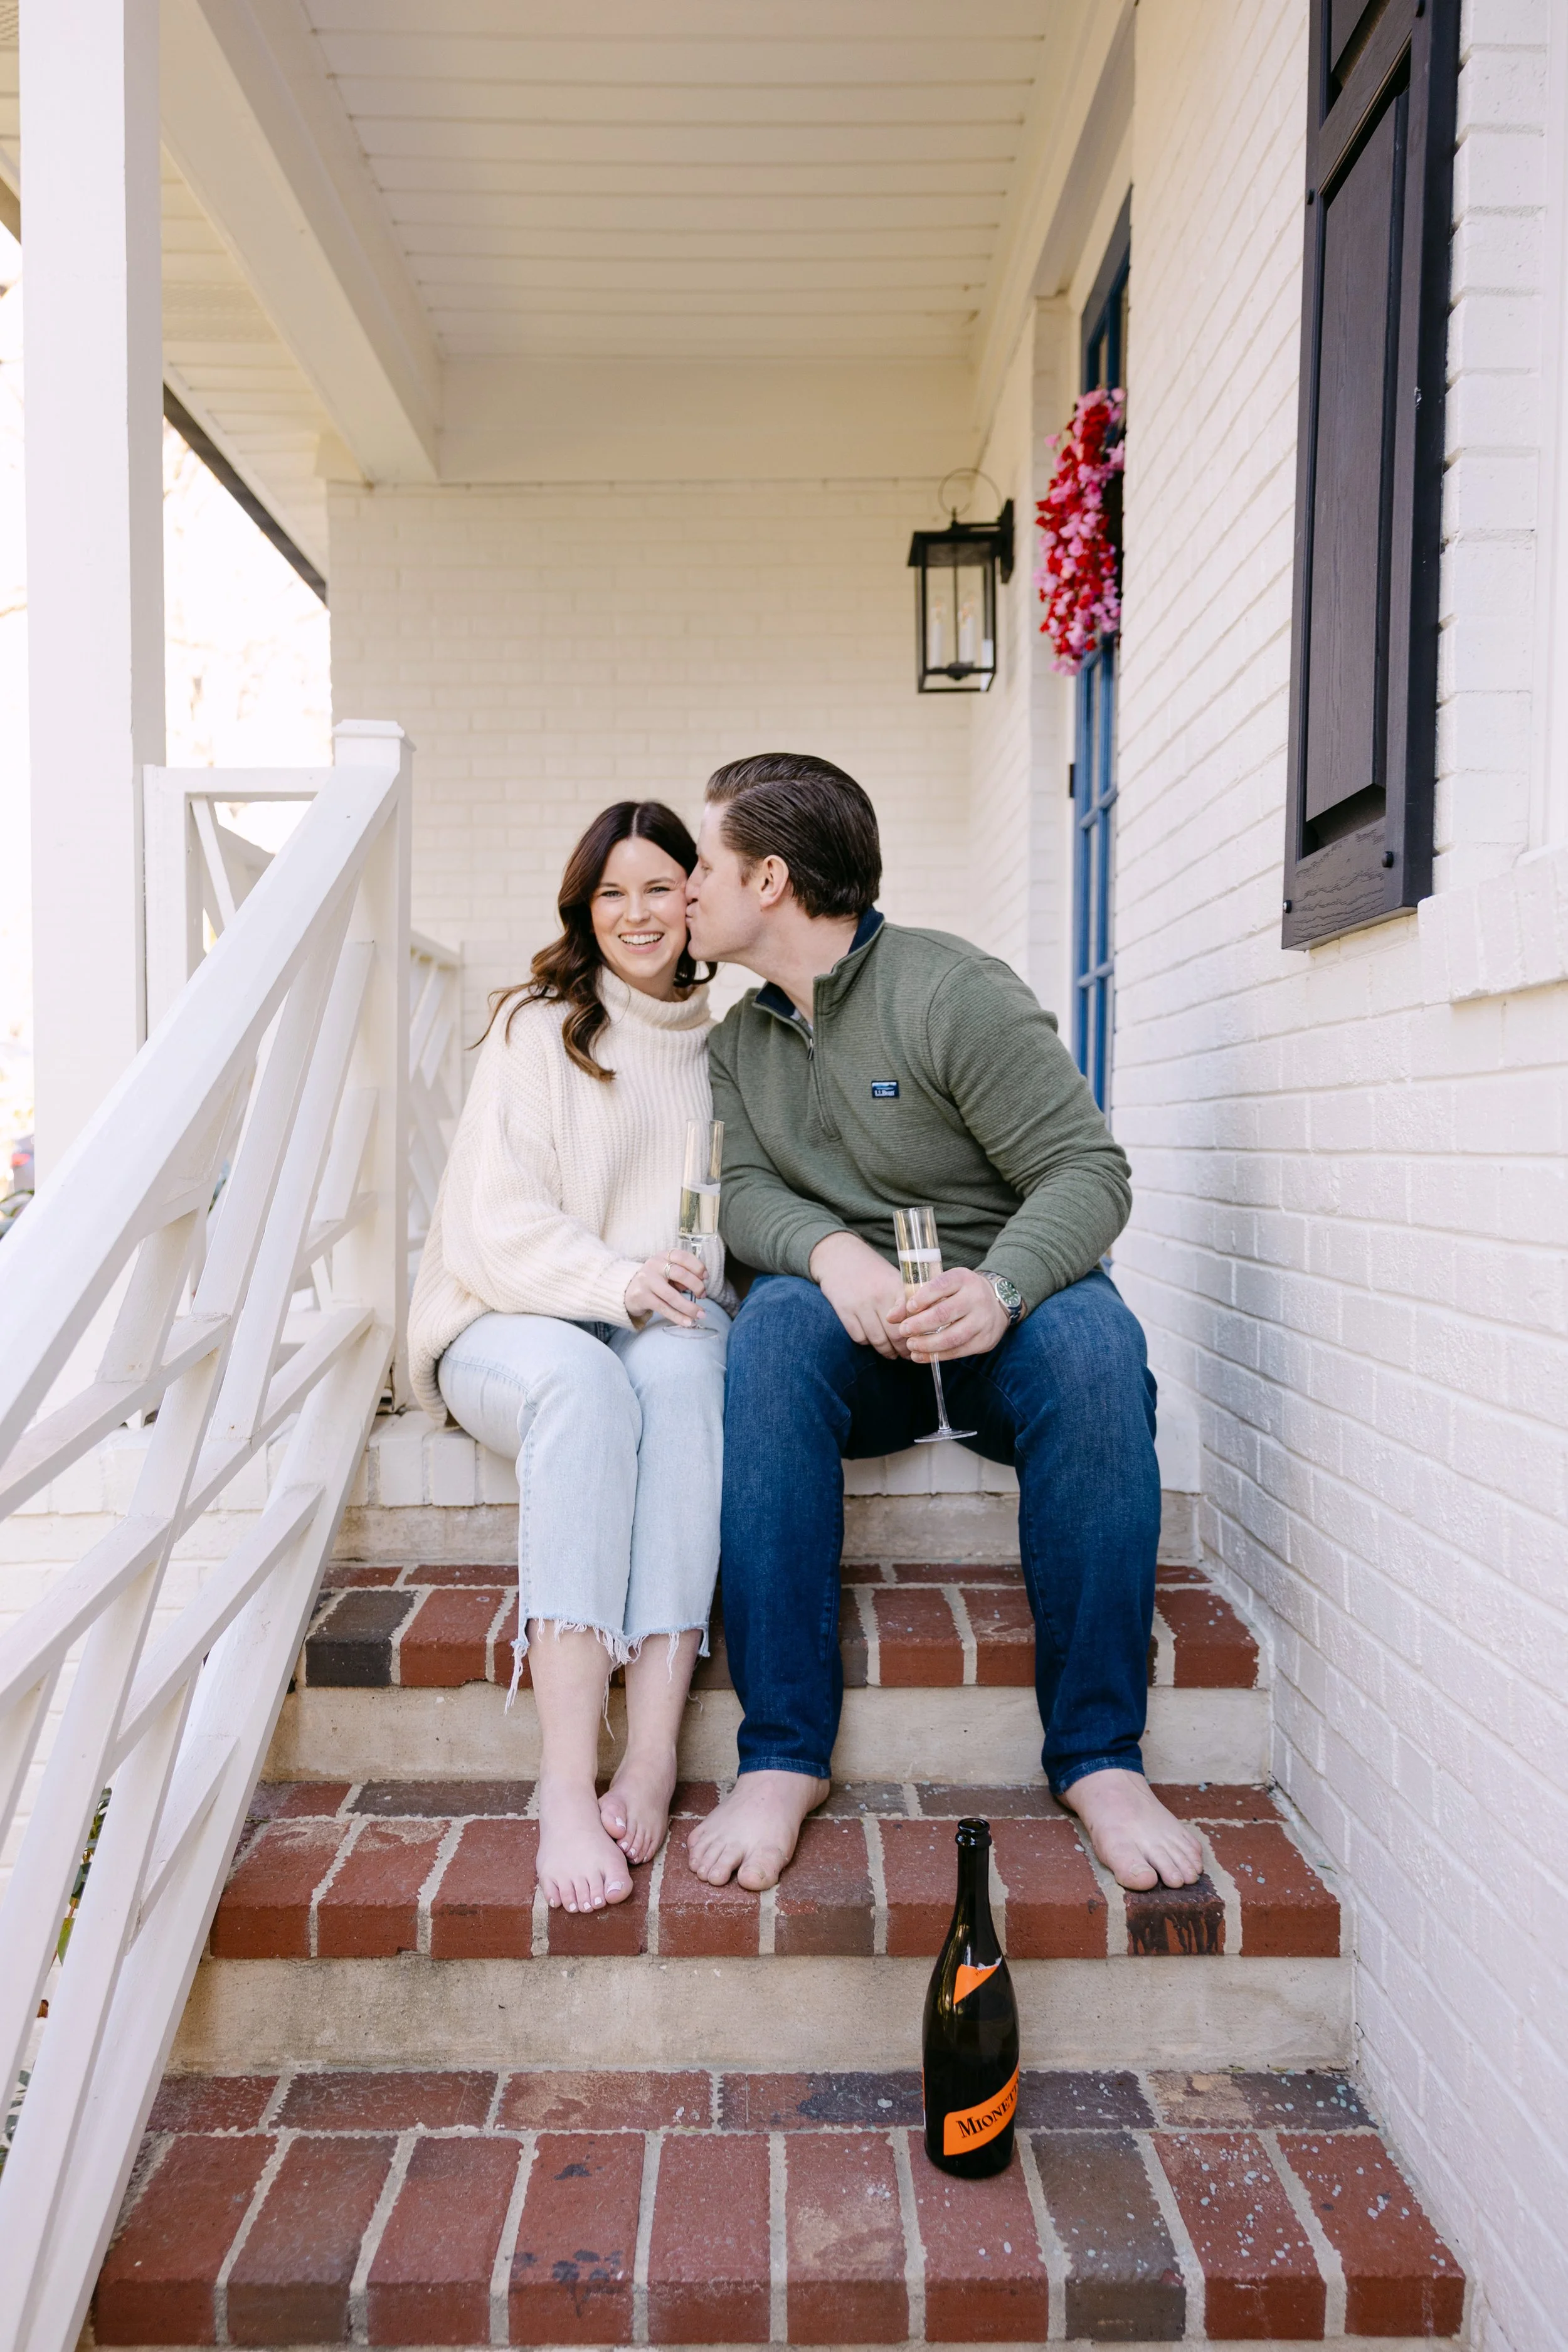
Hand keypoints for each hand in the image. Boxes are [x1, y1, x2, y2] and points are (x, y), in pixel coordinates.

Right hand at [624, 1249, 706, 1327]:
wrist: (629, 1291)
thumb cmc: (656, 1281)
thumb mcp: (668, 1273)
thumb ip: (682, 1277)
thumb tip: (700, 1288)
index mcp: (663, 1256)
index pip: (682, 1256)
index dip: (697, 1266)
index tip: (705, 1277)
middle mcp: (654, 1265)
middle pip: (679, 1274)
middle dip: (696, 1286)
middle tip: (703, 1295)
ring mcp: (646, 1281)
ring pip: (672, 1295)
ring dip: (689, 1307)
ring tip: (700, 1314)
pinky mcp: (642, 1297)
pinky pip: (664, 1308)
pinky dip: (678, 1316)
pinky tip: (688, 1322)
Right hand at [808, 1231, 909, 1358]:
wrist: (839, 1256)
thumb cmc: (872, 1271)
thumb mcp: (893, 1278)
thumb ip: (907, 1298)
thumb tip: (924, 1324)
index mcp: (896, 1286)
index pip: (912, 1317)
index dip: (917, 1335)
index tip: (920, 1341)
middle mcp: (879, 1295)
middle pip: (896, 1334)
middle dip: (904, 1349)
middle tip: (908, 1354)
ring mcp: (860, 1304)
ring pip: (878, 1340)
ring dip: (887, 1352)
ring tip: (892, 1354)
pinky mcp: (844, 1310)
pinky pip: (860, 1338)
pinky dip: (868, 1343)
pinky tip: (873, 1341)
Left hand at [885, 1266, 1008, 1361]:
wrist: (996, 1302)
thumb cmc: (959, 1293)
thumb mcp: (942, 1287)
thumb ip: (915, 1298)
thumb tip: (891, 1317)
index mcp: (963, 1278)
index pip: (941, 1286)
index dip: (923, 1297)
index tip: (909, 1308)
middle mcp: (976, 1298)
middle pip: (944, 1314)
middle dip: (919, 1324)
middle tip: (903, 1330)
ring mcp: (983, 1320)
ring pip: (952, 1337)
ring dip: (927, 1344)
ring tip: (911, 1345)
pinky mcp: (985, 1340)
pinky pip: (958, 1351)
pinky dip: (937, 1356)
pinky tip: (921, 1356)